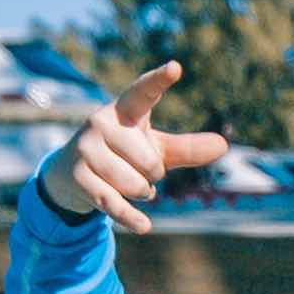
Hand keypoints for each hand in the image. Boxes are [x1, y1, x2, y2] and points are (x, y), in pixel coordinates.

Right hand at [45, 62, 233, 226]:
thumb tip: (223, 146)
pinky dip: (132, 218)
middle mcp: (101, 122)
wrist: (70, 174)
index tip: (176, 67)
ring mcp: (86, 148)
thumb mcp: (155, 149)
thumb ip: (187, 148)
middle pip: (150, 163)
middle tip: (136, 169)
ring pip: (135, 185)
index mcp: (124, 109)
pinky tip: (145, 226)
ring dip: (141, 193)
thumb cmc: (122, 154)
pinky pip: (114, 203)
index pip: (144, 92)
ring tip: (126, 184)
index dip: (159, 80)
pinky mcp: (77, 175)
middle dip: (152, 175)